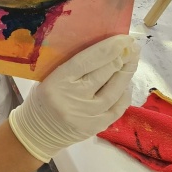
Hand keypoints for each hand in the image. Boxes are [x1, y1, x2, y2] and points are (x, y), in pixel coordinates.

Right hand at [9, 35, 139, 162]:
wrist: (37, 132)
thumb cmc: (42, 98)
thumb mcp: (50, 77)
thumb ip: (73, 66)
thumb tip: (103, 51)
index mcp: (59, 80)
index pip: (87, 61)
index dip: (108, 49)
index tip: (123, 39)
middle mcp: (74, 97)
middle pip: (103, 74)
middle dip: (121, 58)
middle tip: (132, 46)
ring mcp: (87, 114)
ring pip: (114, 91)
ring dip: (126, 74)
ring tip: (133, 60)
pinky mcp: (96, 127)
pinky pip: (117, 109)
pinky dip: (124, 95)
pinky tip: (127, 84)